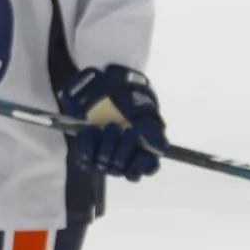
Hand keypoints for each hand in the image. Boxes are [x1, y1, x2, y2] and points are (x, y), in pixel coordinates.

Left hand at [57, 65, 165, 180]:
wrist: (101, 81)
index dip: (141, 165)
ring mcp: (104, 155)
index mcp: (143, 145)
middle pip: (122, 169)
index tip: (140, 152)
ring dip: (105, 146)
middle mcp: (124, 154)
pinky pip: (85, 161)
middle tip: (117, 127)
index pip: (146, 168)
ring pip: (104, 167)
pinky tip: (91, 130)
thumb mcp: (142, 109)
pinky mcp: (86, 151)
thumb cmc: (127, 95)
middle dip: (121, 148)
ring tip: (103, 127)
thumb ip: (152, 130)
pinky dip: (87, 145)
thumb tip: (164, 150)